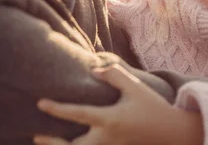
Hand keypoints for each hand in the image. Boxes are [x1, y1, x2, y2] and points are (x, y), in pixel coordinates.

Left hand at [34, 64, 203, 144]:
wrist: (170, 132)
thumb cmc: (152, 107)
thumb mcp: (135, 86)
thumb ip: (114, 75)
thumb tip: (94, 70)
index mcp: (110, 120)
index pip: (78, 115)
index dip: (57, 110)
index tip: (40, 103)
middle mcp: (106, 138)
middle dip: (52, 144)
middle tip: (37, 135)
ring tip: (45, 141)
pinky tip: (68, 143)